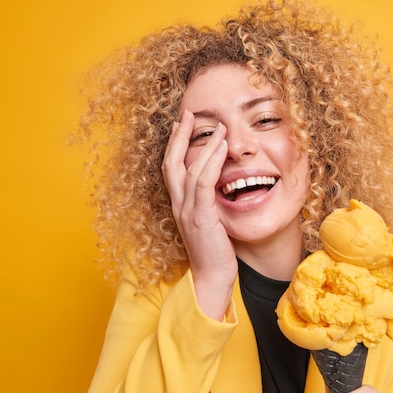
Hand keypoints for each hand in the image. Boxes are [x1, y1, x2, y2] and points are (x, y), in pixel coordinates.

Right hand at [162, 110, 236, 320]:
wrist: (212, 278)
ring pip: (189, 169)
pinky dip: (212, 163)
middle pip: (172, 162)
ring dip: (204, 145)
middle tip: (189, 113)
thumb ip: (208, 203)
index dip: (174, 144)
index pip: (171, 168)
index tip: (181, 124)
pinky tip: (222, 148)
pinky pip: (203, 184)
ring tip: (218, 127)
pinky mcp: (200, 218)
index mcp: (179, 206)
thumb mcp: (209, 222)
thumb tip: (220, 185)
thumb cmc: (214, 252)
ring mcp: (187, 211)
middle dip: (179, 135)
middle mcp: (178, 206)